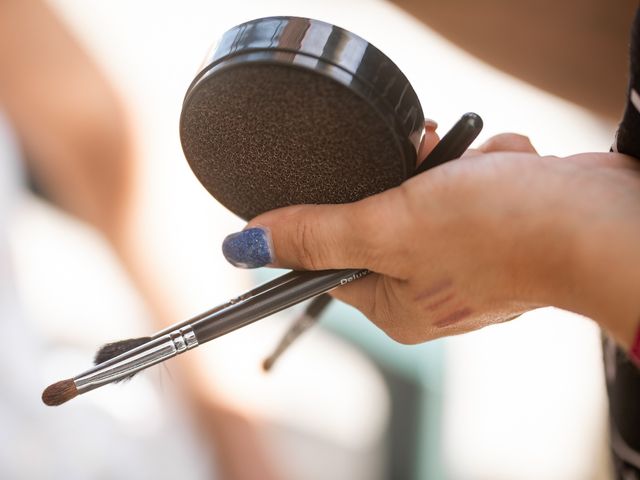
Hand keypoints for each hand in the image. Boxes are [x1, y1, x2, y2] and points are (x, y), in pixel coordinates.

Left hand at [222, 131, 639, 347]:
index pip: (330, 262)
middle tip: (422, 166)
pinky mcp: (496, 228)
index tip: (351, 186)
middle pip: (379, 218)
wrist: (596, 220)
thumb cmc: (499, 233)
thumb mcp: (389, 227)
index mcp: (396, 306)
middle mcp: (428, 289)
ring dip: (446, 170)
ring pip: (424, 193)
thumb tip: (245, 244)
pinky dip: (481, 170)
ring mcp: (465, 259)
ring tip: (475, 171)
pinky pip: (465, 186)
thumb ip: (316, 234)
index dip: (330, 217)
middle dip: (402, 182)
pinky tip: (504, 176)